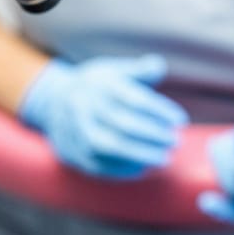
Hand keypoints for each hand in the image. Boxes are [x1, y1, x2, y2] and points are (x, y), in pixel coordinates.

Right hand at [18, 54, 187, 177]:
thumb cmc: (97, 86)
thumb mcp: (114, 70)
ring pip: (110, 145)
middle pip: (124, 123)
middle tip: (175, 140)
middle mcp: (85, 105)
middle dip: (154, 134)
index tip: (180, 120)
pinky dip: (123, 169)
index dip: (160, 111)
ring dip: (141, 154)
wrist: (54, 102)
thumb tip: (158, 65)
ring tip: (164, 158)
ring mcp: (75, 129)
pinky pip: (98, 164)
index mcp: (99, 84)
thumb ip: (139, 71)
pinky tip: (143, 168)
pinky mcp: (72, 151)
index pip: (134, 99)